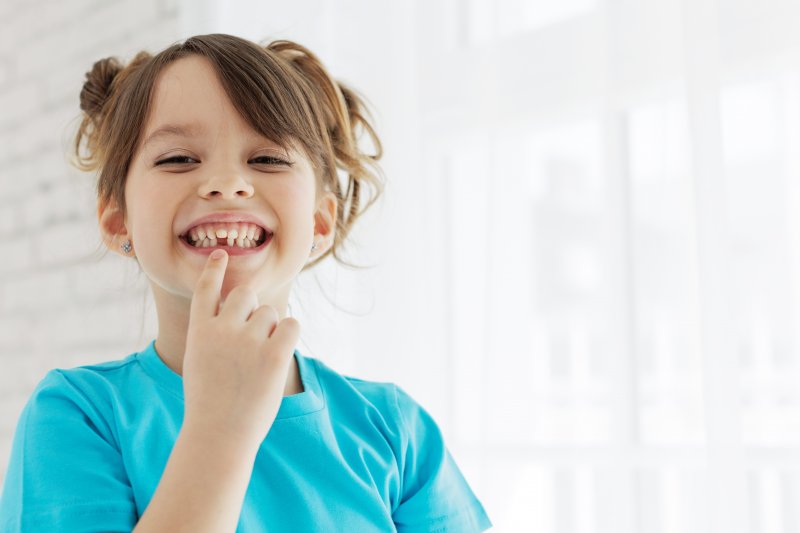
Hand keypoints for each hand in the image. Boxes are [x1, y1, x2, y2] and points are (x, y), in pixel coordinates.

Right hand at [181, 250, 299, 448]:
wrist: (218, 435)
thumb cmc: (211, 404)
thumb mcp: (201, 364)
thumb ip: (217, 336)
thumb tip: (248, 313)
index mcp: (199, 332)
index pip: (206, 291)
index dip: (215, 270)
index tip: (221, 254)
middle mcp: (222, 329)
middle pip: (246, 295)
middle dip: (254, 308)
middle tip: (254, 335)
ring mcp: (247, 340)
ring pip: (271, 313)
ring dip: (272, 328)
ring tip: (260, 360)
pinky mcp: (273, 354)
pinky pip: (292, 325)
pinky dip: (290, 335)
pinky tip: (280, 354)